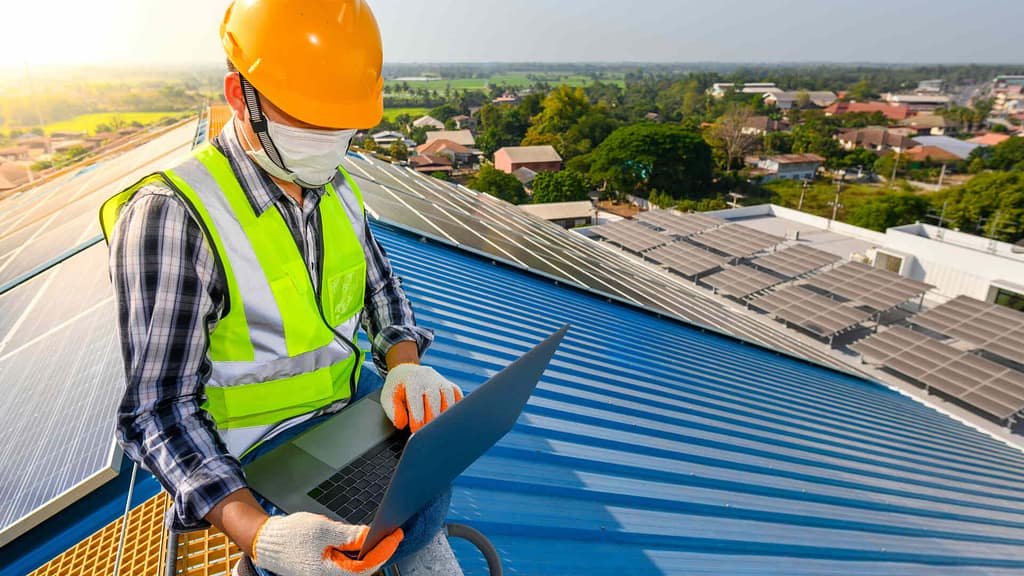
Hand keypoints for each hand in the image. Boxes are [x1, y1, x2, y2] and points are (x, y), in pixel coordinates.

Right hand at [252, 512, 402, 575]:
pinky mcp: (325, 570)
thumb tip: (370, 535)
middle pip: (363, 568)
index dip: (384, 549)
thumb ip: (349, 535)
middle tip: (393, 534)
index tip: (396, 535)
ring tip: (380, 536)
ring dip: (368, 552)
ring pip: (355, 566)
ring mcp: (327, 575)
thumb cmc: (290, 536)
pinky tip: (361, 542)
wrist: (267, 541)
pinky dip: (356, 553)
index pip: (366, 565)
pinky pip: (346, 564)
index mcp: (329, 573)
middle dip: (379, 550)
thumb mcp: (323, 529)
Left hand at [381, 364, 461, 432]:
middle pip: (434, 398)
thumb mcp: (388, 397)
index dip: (417, 416)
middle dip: (432, 418)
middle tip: (429, 434)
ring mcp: (441, 380)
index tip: (416, 431)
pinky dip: (457, 408)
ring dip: (446, 415)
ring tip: (440, 430)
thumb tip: (402, 424)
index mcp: (412, 380)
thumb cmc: (397, 388)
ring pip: (449, 396)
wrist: (407, 371)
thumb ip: (393, 411)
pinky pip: (458, 395)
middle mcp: (428, 378)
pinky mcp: (450, 385)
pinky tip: (451, 421)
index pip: (416, 399)